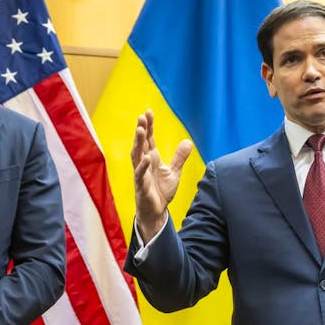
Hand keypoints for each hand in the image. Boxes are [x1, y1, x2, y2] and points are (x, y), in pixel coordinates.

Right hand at [130, 110, 192, 240]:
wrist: (156, 212)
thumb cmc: (161, 192)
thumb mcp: (174, 172)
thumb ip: (179, 157)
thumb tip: (188, 141)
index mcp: (151, 159)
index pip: (149, 139)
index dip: (148, 126)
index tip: (148, 112)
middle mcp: (144, 164)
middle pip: (141, 144)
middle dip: (141, 130)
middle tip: (141, 117)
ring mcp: (141, 174)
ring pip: (136, 155)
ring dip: (137, 143)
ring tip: (139, 130)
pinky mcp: (141, 186)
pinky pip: (140, 174)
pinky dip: (142, 166)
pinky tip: (146, 158)